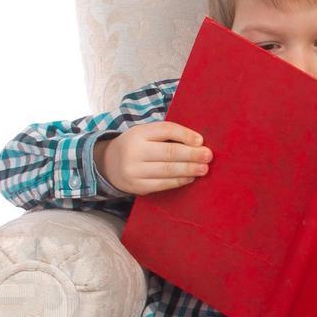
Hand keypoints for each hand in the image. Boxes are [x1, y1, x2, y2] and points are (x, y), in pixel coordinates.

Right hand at [95, 120, 212, 194]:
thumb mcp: (145, 134)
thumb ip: (167, 135)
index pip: (165, 130)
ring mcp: (134, 171)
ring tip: (204, 168)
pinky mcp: (137, 187)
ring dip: (189, 169)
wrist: (108, 164)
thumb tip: (198, 142)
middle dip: (192, 154)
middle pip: (169, 152)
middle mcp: (134, 151)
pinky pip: (163, 184)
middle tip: (208, 155)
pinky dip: (179, 181)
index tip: (200, 140)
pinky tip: (190, 177)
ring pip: (167, 170)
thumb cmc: (137, 146)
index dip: (185, 135)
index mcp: (138, 133)